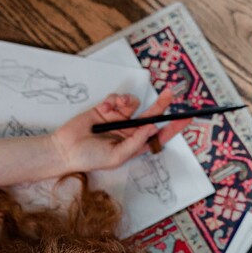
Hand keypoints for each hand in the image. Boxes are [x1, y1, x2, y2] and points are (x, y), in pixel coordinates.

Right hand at [50, 88, 191, 172]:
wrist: (65, 149)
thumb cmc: (89, 158)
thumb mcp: (116, 156)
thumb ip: (135, 142)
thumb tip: (153, 128)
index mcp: (134, 145)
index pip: (158, 135)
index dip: (172, 127)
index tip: (186, 119)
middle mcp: (128, 131)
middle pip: (150, 115)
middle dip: (160, 104)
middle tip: (169, 94)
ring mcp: (117, 119)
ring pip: (132, 104)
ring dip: (127, 101)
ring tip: (117, 106)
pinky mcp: (105, 110)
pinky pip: (115, 99)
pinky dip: (112, 101)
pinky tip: (104, 109)